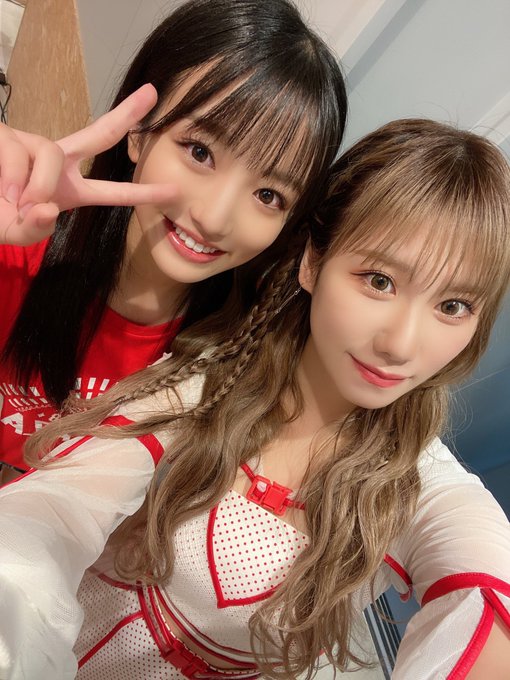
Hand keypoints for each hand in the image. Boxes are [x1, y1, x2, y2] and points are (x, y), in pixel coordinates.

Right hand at [0, 84, 175, 244]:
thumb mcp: (16, 232)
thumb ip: (34, 228)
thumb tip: (49, 207)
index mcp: (67, 189)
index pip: (110, 191)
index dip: (141, 192)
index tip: (173, 190)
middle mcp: (54, 161)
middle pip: (98, 133)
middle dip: (127, 114)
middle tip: (154, 94)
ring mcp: (31, 144)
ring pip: (52, 154)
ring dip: (38, 184)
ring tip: (17, 202)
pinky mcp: (7, 134)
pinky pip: (20, 154)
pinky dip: (14, 180)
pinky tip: (4, 192)